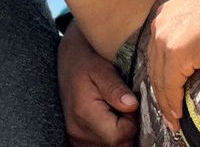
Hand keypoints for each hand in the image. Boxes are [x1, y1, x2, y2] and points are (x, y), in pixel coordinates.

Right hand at [58, 18, 136, 146]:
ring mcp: (77, 139)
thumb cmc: (86, 61)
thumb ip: (115, 88)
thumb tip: (131, 105)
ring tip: (118, 112)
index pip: (118, 136)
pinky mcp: (78, 140)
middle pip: (117, 145)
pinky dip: (111, 136)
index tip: (131, 104)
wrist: (67, 62)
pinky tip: (111, 120)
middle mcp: (78, 132)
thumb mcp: (102, 68)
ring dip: (121, 134)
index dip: (132, 122)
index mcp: (84, 114)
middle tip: (126, 107)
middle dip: (128, 129)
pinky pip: (103, 146)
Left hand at [147, 0, 199, 129]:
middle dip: (160, 88)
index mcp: (169, 10)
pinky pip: (170, 85)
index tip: (168, 86)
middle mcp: (161, 22)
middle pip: (155, 63)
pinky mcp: (175, 53)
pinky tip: (177, 115)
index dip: (163, 69)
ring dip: (165, 101)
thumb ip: (198, 17)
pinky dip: (172, 102)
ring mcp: (166, 37)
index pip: (159, 47)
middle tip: (167, 110)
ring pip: (160, 77)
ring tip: (172, 119)